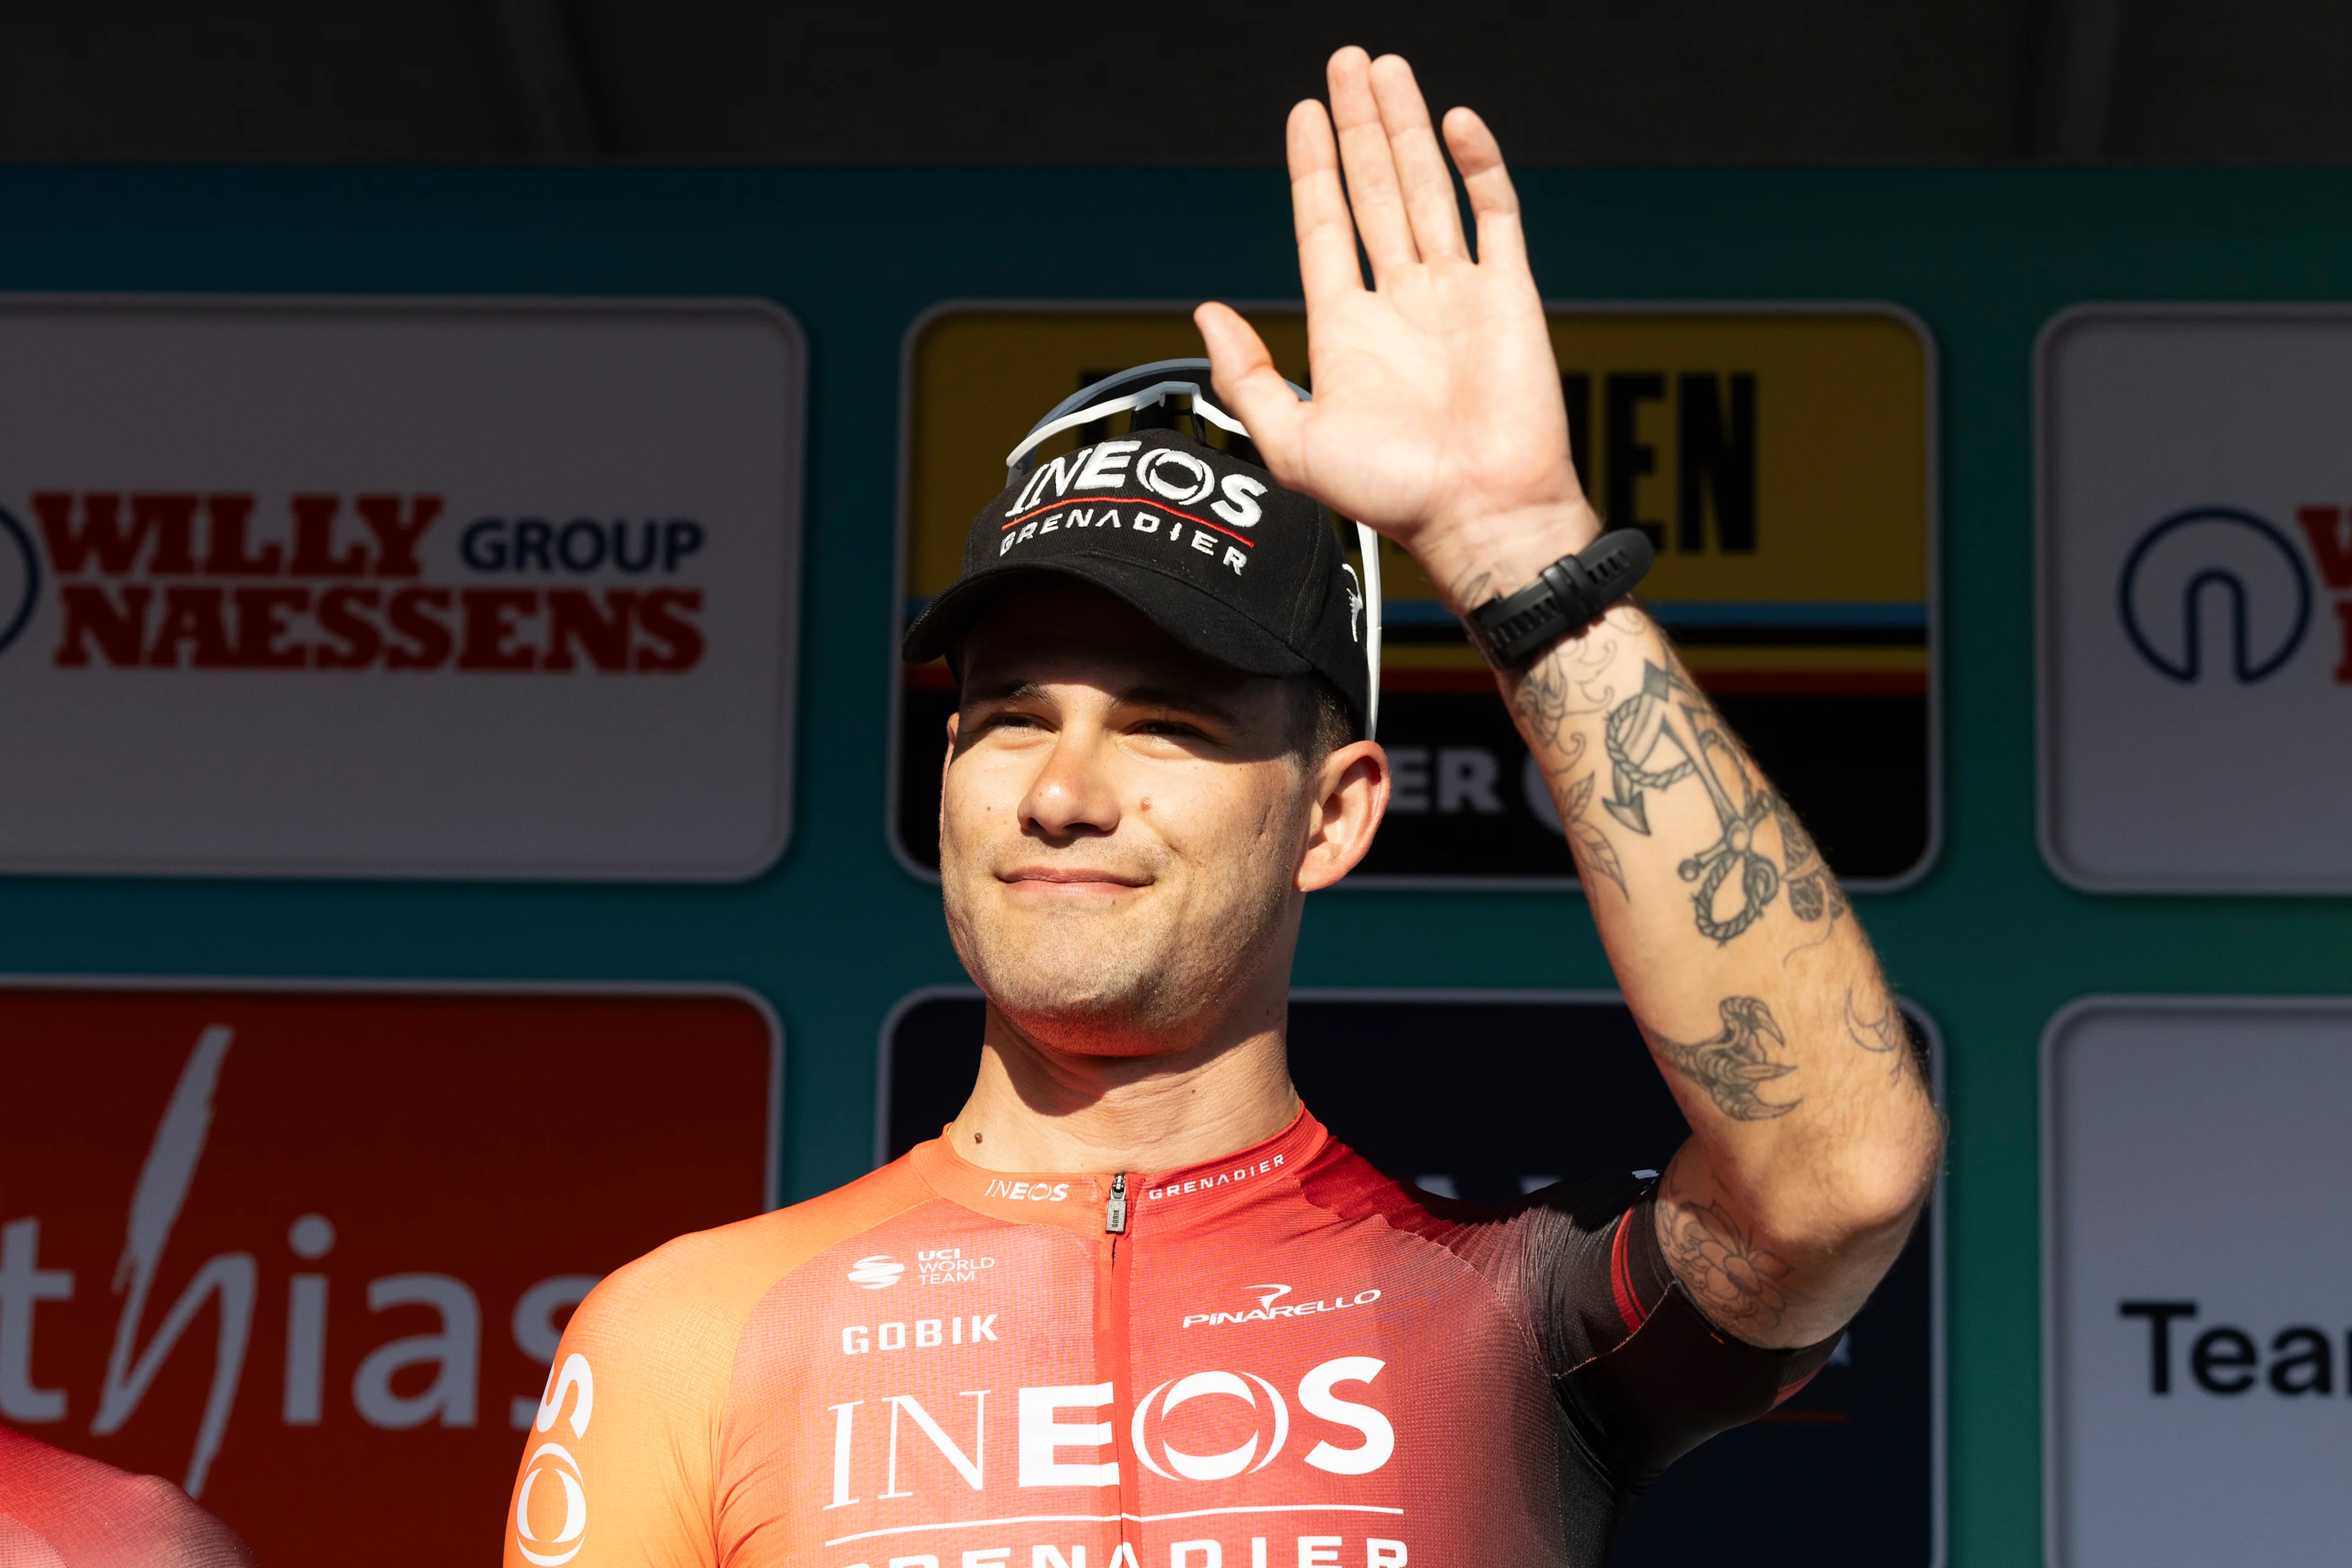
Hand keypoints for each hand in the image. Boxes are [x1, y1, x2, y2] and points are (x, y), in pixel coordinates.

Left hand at [1197, 47, 1599, 609]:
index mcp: (1348, 331)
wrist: (1478, 517)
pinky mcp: (1508, 294)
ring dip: (1406, 127)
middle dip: (1358, 127)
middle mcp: (1402, 303)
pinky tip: (1453, 122)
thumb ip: (1247, 377)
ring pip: (1427, 187)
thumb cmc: (1392, 497)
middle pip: (1374, 190)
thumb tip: (1208, 312)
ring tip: (1386, 70)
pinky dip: (1478, 165)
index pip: (1325, 227)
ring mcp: (1457, 293)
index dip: (1312, 169)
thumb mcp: (1291, 444)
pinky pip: (1495, 213)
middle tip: (1346, 64)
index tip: (1303, 115)